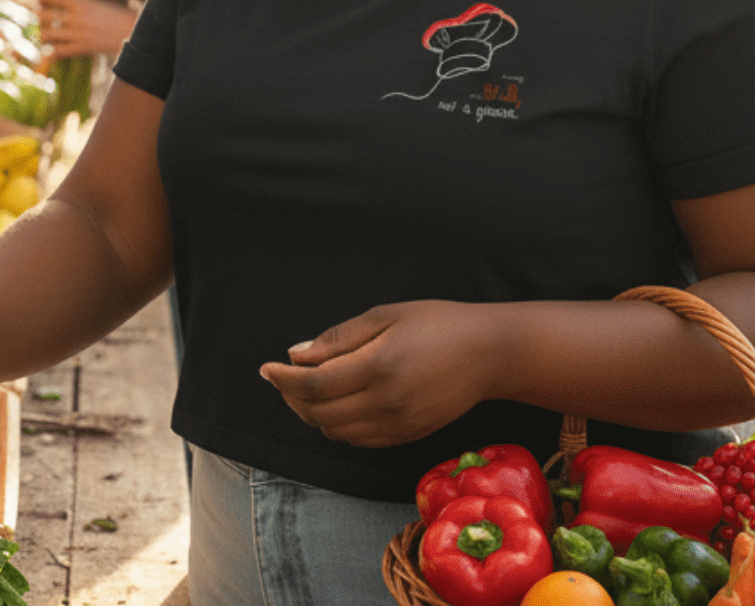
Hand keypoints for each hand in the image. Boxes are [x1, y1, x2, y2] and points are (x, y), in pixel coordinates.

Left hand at [37, 0, 136, 58]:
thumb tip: (68, 2)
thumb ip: (83, 3)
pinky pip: (58, 51)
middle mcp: (76, 16)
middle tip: (35, 15)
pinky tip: (48, 52)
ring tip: (43, 34)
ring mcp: (77, 33)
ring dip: (43, 34)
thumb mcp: (100, 2)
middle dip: (37, 15)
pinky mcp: (81, 48)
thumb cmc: (119, 14)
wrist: (133, 31)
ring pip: (47, 34)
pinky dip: (50, 52)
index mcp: (81, 1)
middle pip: (45, 15)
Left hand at [258, 300, 500, 447]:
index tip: (265, 368)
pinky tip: (336, 403)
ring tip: (306, 388)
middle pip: (319, 414)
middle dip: (292, 397)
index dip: (283, 380)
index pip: (314, 386)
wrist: (489, 354)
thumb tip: (296, 355)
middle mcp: (386, 403)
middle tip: (282, 376)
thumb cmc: (437, 323)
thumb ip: (339, 338)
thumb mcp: (385, 316)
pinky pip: (359, 440)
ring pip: (336, 432)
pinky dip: (337, 425)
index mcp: (378, 367)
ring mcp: (398, 425)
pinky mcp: (407, 436)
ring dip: (312, 413)